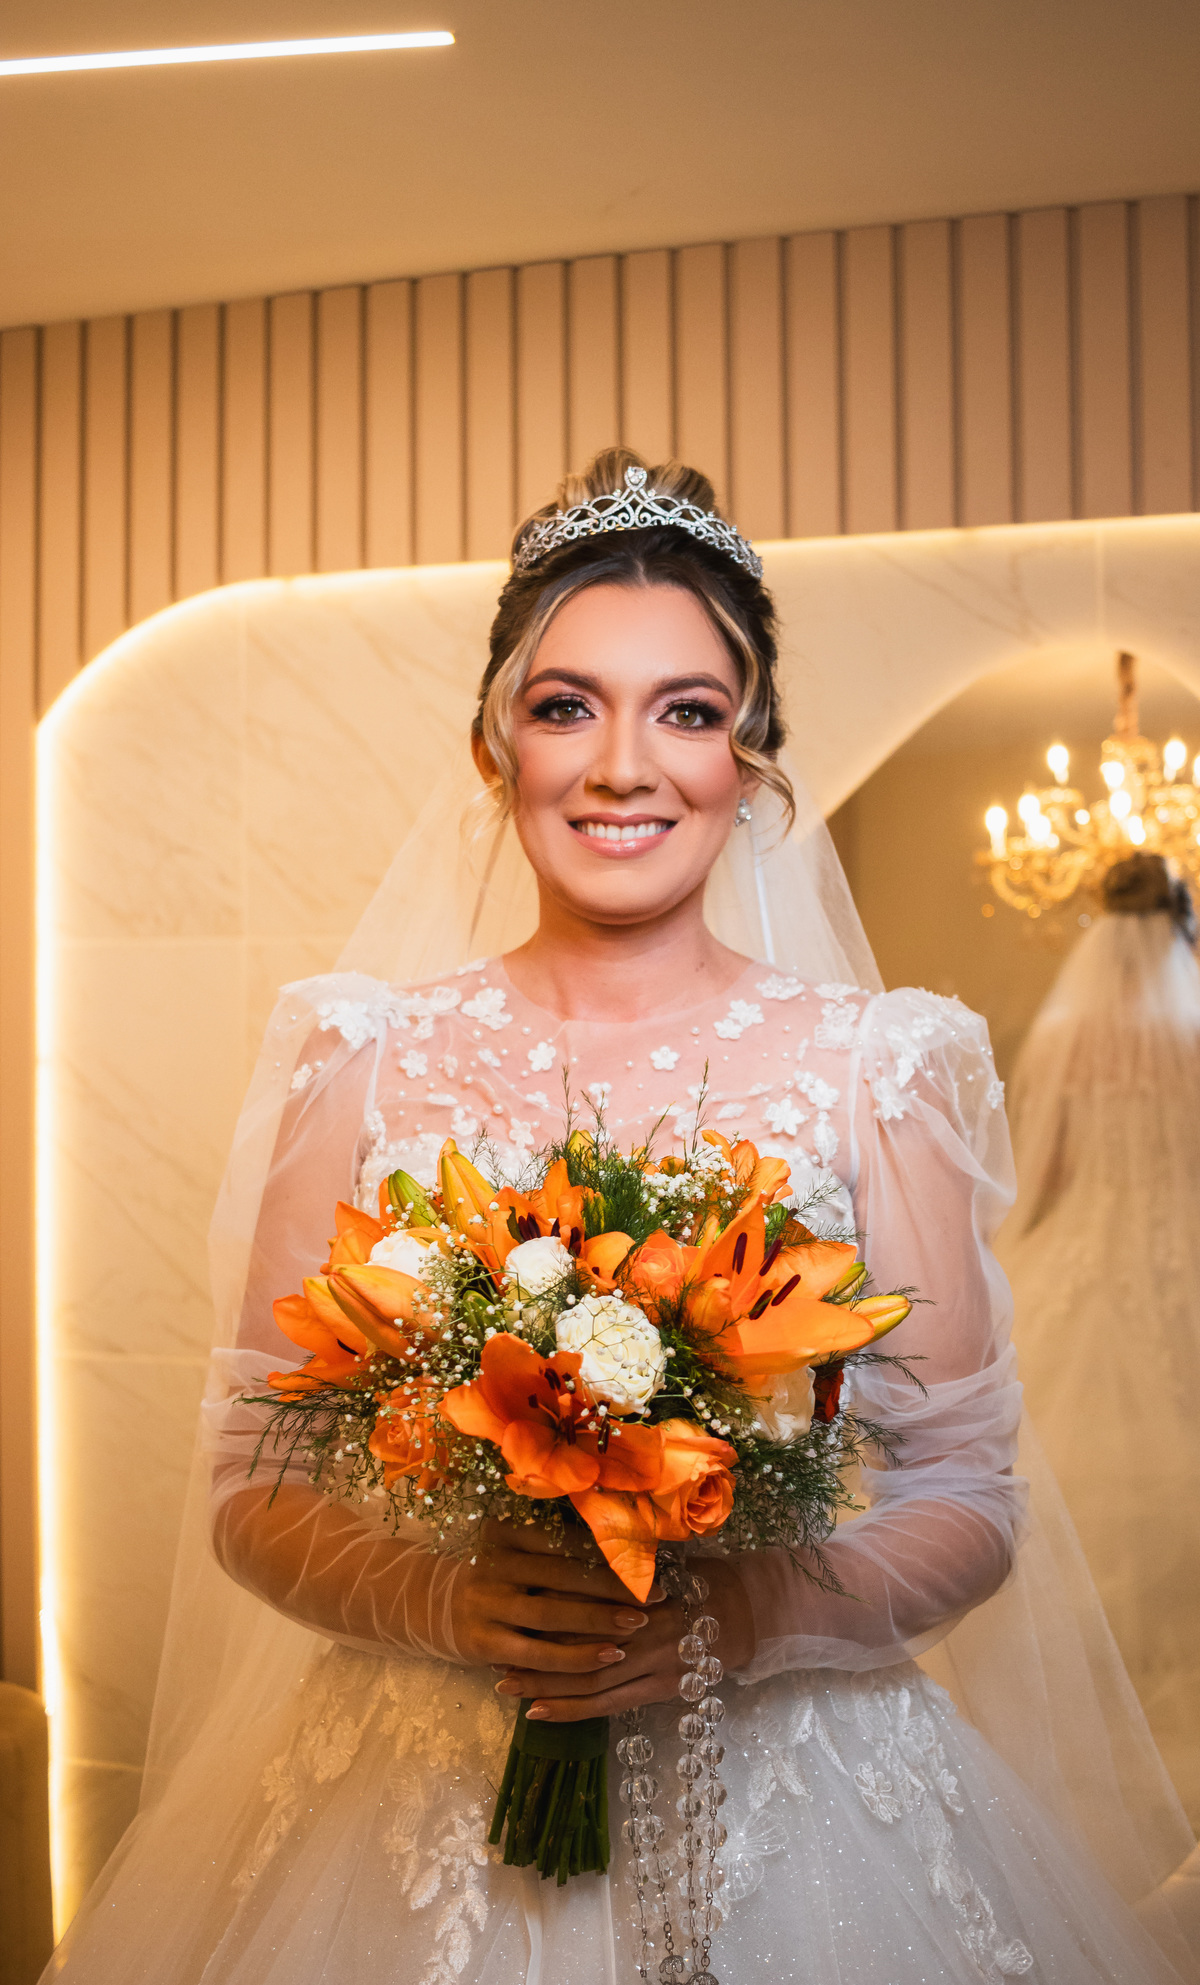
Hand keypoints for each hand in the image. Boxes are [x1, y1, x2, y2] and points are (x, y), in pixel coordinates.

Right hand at [450, 1517, 660, 1671]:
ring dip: (600, 1621)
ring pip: (553, 1615)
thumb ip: (557, 1546)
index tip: (648, 1559)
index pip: (565, 1539)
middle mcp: (493, 1562)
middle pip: (564, 1575)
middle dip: (614, 1586)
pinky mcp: (483, 1642)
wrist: (434, 1606)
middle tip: (655, 1594)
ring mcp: (486, 1603)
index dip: (608, 1550)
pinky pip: (538, 1654)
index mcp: (505, 1531)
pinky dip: (576, 1657)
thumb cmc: (496, 1575)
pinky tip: (608, 1657)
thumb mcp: (516, 1551)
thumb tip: (626, 1544)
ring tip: (638, 1624)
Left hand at [492, 1542, 754, 1722]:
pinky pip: (608, 1705)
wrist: (747, 1613)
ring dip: (544, 1685)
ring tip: (505, 1685)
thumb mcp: (660, 1559)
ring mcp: (653, 1665)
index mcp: (642, 1590)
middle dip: (533, 1652)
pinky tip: (540, 1713)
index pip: (583, 1602)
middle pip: (579, 1645)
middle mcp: (645, 1629)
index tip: (508, 1606)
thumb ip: (618, 1563)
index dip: (542, 1608)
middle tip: (492, 1652)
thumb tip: (563, 1550)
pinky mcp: (659, 1691)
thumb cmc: (698, 1577)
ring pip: (588, 1681)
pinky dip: (572, 1710)